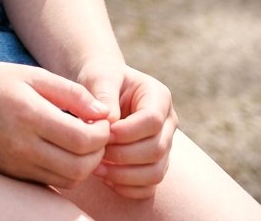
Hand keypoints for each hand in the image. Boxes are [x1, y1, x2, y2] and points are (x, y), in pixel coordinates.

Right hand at [0, 61, 111, 190]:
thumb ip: (71, 93)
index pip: (82, 140)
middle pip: (80, 167)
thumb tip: (104, 112)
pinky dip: (67, 171)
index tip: (103, 119)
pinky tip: (65, 150)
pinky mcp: (12, 175)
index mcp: (29, 115)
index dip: (102, 133)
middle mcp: (22, 146)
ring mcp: (16, 165)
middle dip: (99, 153)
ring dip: (85, 165)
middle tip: (99, 132)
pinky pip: (51, 183)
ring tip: (83, 141)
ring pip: (68, 180)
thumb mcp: (32, 74)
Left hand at [92, 67, 177, 198]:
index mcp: (159, 96)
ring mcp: (164, 146)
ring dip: (124, 175)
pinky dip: (127, 188)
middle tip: (95, 151)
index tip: (104, 132)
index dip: (127, 131)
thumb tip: (109, 122)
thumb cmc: (100, 77)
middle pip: (156, 149)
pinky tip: (105, 177)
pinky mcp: (154, 165)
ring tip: (96, 167)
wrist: (100, 89)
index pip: (152, 121)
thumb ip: (104, 92)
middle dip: (123, 155)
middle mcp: (167, 123)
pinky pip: (148, 187)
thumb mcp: (99, 75)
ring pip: (155, 172)